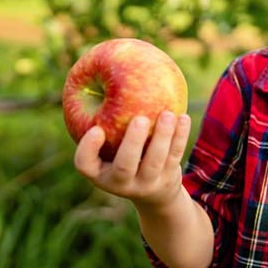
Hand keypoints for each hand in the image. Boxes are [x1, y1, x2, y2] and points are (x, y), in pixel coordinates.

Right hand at [74, 111, 191, 208]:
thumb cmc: (122, 157)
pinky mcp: (168, 179)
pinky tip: (183, 117)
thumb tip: (105, 74)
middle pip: (124, 166)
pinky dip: (180, 137)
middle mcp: (120, 183)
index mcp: (99, 173)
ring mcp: (146, 184)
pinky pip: (175, 156)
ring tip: (167, 114)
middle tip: (139, 119)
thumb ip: (104, 121)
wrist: (153, 192)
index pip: (85, 165)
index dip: (88, 149)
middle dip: (132, 143)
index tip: (96, 129)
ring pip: (154, 162)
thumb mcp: (108, 148)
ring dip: (162, 137)